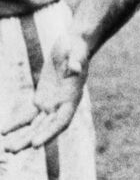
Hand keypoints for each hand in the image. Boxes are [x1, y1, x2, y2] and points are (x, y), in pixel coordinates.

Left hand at [1, 32, 88, 152]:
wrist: (72, 44)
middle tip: (12, 149)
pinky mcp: (42, 99)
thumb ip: (76, 61)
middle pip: (46, 128)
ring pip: (36, 125)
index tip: (35, 144)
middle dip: (30, 139)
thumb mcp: (77, 51)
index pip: (62, 121)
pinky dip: (18, 124)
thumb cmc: (76, 47)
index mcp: (73, 97)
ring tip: (7, 148)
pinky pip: (29, 115)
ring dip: (23, 137)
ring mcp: (52, 103)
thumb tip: (75, 68)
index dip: (49, 133)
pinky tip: (4, 132)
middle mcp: (63, 105)